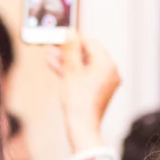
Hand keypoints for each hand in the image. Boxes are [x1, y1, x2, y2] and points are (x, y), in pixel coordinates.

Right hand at [46, 34, 119, 152]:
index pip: (90, 42)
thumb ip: (70, 49)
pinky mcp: (98, 90)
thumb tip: (70, 32)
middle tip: (52, 45)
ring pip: (84, 65)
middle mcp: (110, 72)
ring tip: (49, 55)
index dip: (73, 38)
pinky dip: (72, 72)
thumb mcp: (71, 69)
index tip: (59, 35)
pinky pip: (85, 75)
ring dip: (67, 60)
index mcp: (107, 64)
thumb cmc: (78, 100)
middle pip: (87, 54)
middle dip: (68, 50)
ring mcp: (105, 82)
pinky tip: (55, 67)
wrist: (82, 126)